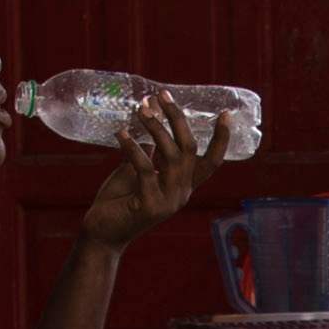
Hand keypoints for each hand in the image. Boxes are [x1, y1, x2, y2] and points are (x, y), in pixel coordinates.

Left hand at [70, 96, 221, 253]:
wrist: (102, 233)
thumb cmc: (119, 200)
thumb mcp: (137, 171)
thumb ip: (149, 151)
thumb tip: (151, 115)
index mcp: (183, 185)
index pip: (211, 162)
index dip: (221, 139)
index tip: (226, 114)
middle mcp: (181, 193)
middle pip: (189, 149)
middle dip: (177, 118)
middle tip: (162, 95)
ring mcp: (168, 201)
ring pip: (171, 156)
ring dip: (155, 128)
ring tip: (140, 109)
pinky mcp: (149, 206)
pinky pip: (145, 169)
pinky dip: (132, 148)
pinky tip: (120, 133)